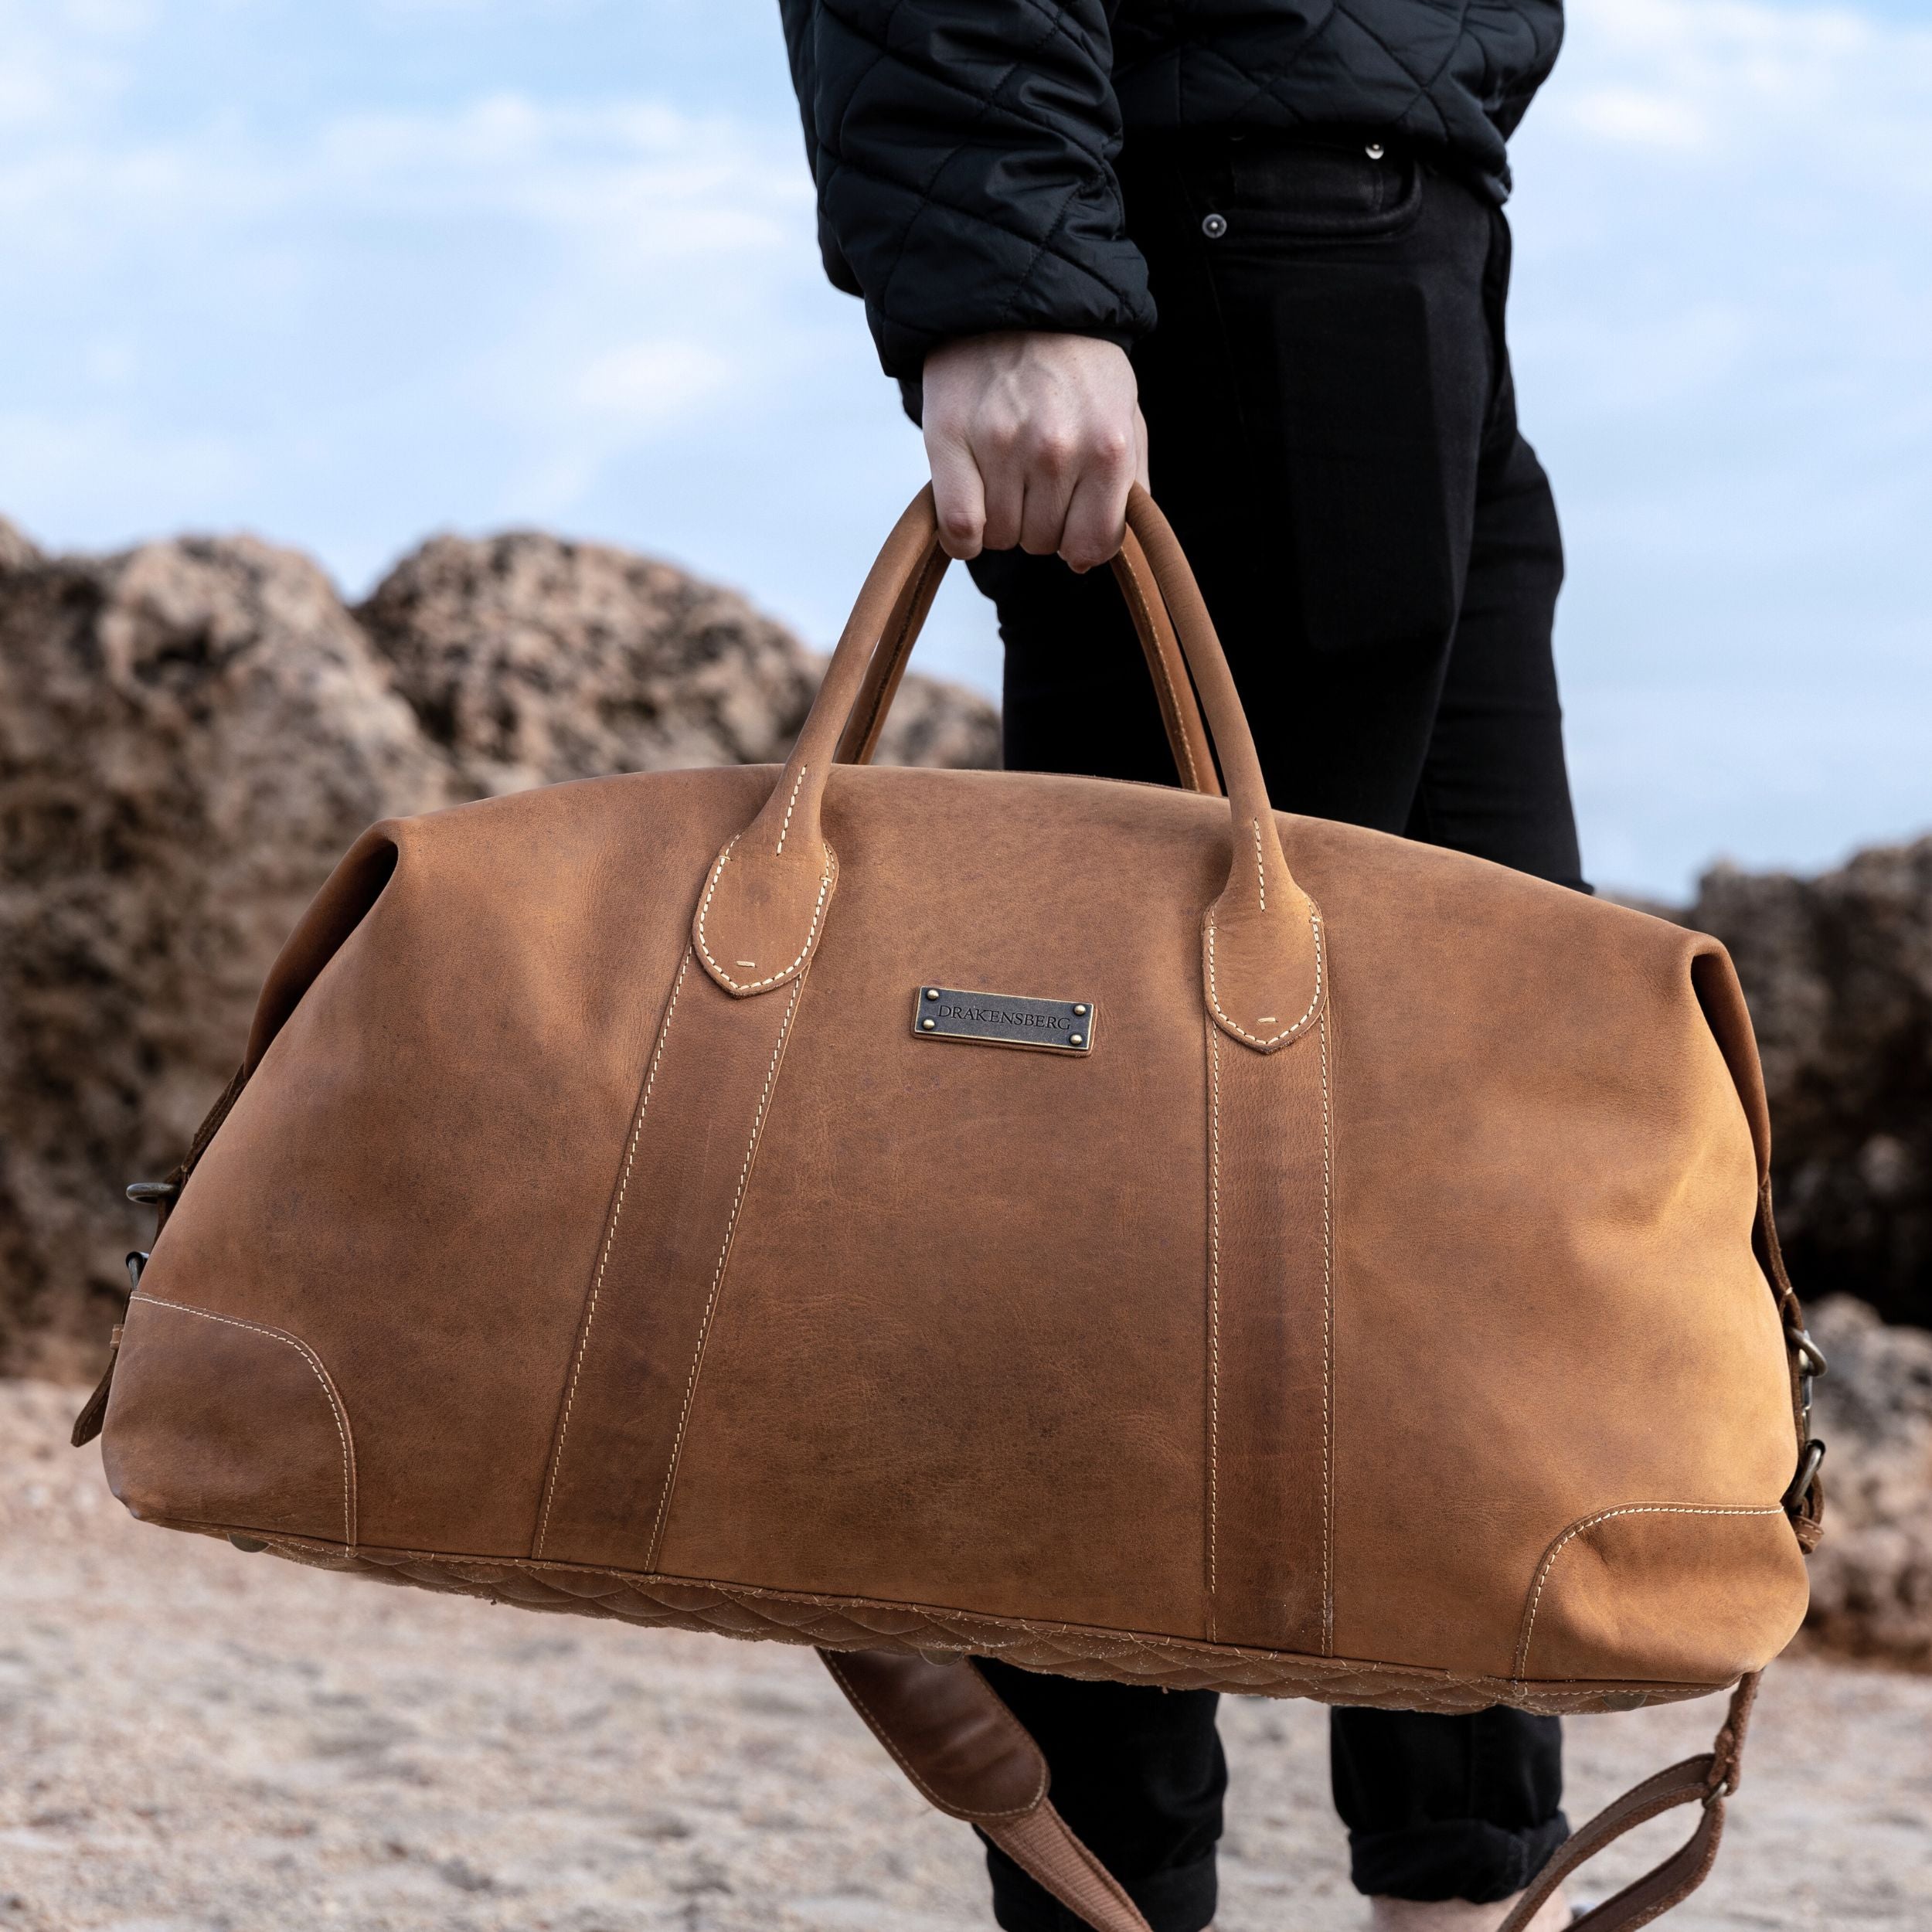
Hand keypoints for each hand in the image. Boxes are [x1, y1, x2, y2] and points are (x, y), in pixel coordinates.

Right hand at [921, 331, 1148, 572]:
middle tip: (1032, 479)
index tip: (1067, 524)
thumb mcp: (1126, 415)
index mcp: (1107, 447)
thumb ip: (1129, 485)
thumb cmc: (1074, 367)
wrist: (1014, 301)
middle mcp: (1057, 449)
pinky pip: (959, 529)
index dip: (1078, 545)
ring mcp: (1001, 444)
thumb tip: (1096, 556)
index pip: (1093, 545)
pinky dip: (961, 537)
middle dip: (1038, 523)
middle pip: (1042, 543)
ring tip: (1002, 475)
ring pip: (1000, 538)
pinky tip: (968, 515)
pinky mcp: (951, 439)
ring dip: (999, 522)